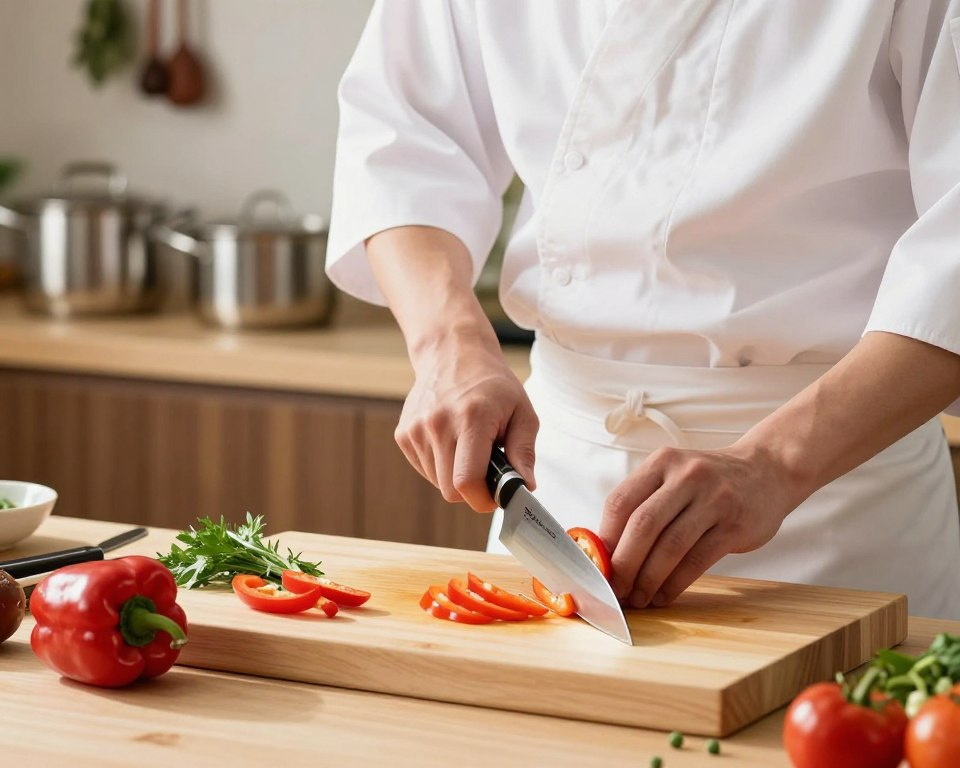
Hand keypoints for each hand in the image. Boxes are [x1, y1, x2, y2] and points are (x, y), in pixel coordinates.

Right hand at [396, 330, 538, 511]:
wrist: (452, 353)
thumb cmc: (492, 384)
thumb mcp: (522, 412)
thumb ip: (523, 452)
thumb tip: (524, 487)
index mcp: (471, 418)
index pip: (466, 481)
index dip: (483, 499)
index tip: (495, 495)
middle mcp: (437, 424)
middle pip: (450, 490)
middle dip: (472, 489)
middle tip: (487, 470)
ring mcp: (416, 429)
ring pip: (437, 482)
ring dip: (455, 476)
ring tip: (468, 447)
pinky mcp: (403, 434)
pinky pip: (424, 469)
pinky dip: (440, 465)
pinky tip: (451, 442)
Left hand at [598, 443, 802, 608]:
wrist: (768, 471)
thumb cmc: (709, 482)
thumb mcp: (674, 475)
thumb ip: (643, 503)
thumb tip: (606, 551)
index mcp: (662, 462)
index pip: (620, 501)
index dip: (605, 538)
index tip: (598, 566)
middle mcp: (686, 476)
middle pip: (642, 525)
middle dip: (624, 564)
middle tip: (615, 589)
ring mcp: (714, 499)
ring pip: (670, 546)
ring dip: (648, 579)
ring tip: (638, 598)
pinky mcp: (735, 525)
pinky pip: (697, 560)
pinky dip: (675, 583)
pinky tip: (664, 595)